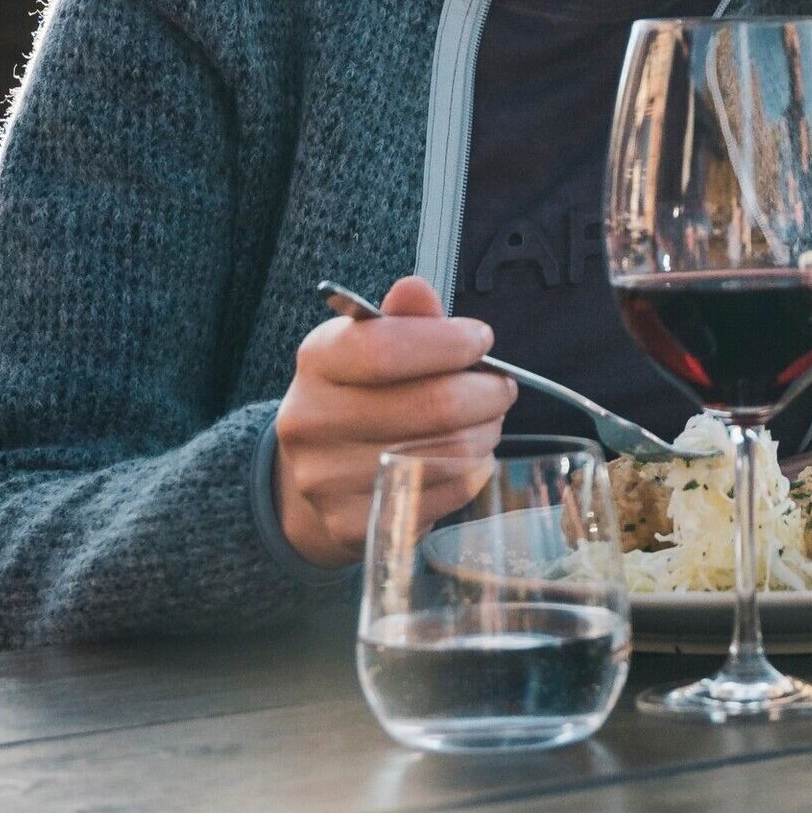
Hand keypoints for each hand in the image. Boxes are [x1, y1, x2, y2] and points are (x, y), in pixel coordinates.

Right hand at [271, 275, 512, 565]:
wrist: (311, 478)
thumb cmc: (362, 397)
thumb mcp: (374, 345)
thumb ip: (404, 319)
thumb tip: (414, 288)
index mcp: (317, 361)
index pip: (385, 348)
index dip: (449, 343)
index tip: (481, 340)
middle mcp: (312, 420)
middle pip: (433, 405)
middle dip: (487, 392)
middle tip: (500, 387)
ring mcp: (328, 479)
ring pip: (449, 452)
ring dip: (486, 432)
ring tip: (486, 421)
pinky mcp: (354, 524)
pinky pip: (446, 493)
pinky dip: (474, 471)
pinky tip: (469, 457)